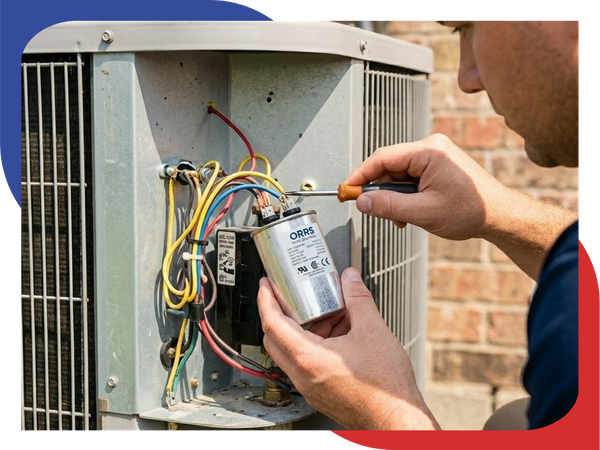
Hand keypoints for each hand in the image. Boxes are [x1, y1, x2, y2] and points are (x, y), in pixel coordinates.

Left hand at [257, 267, 440, 429]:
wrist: (396, 421)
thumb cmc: (385, 387)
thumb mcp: (373, 331)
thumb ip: (358, 299)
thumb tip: (350, 279)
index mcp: (308, 359)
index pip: (272, 324)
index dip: (266, 299)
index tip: (265, 285)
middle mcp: (303, 376)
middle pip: (276, 339)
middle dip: (279, 313)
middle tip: (287, 296)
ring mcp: (310, 387)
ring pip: (293, 352)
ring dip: (303, 329)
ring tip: (327, 313)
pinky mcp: (321, 393)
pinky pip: (307, 364)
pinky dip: (315, 345)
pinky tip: (339, 334)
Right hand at [344, 133, 503, 240]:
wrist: (500, 216)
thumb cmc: (472, 210)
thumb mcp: (424, 212)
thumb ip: (389, 207)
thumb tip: (363, 202)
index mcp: (429, 151)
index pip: (382, 158)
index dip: (361, 175)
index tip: (347, 189)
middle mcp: (431, 148)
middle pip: (389, 167)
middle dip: (380, 192)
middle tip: (374, 211)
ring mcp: (435, 156)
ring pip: (398, 175)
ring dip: (394, 198)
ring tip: (402, 218)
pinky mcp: (437, 166)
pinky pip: (410, 178)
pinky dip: (405, 196)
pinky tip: (410, 212)